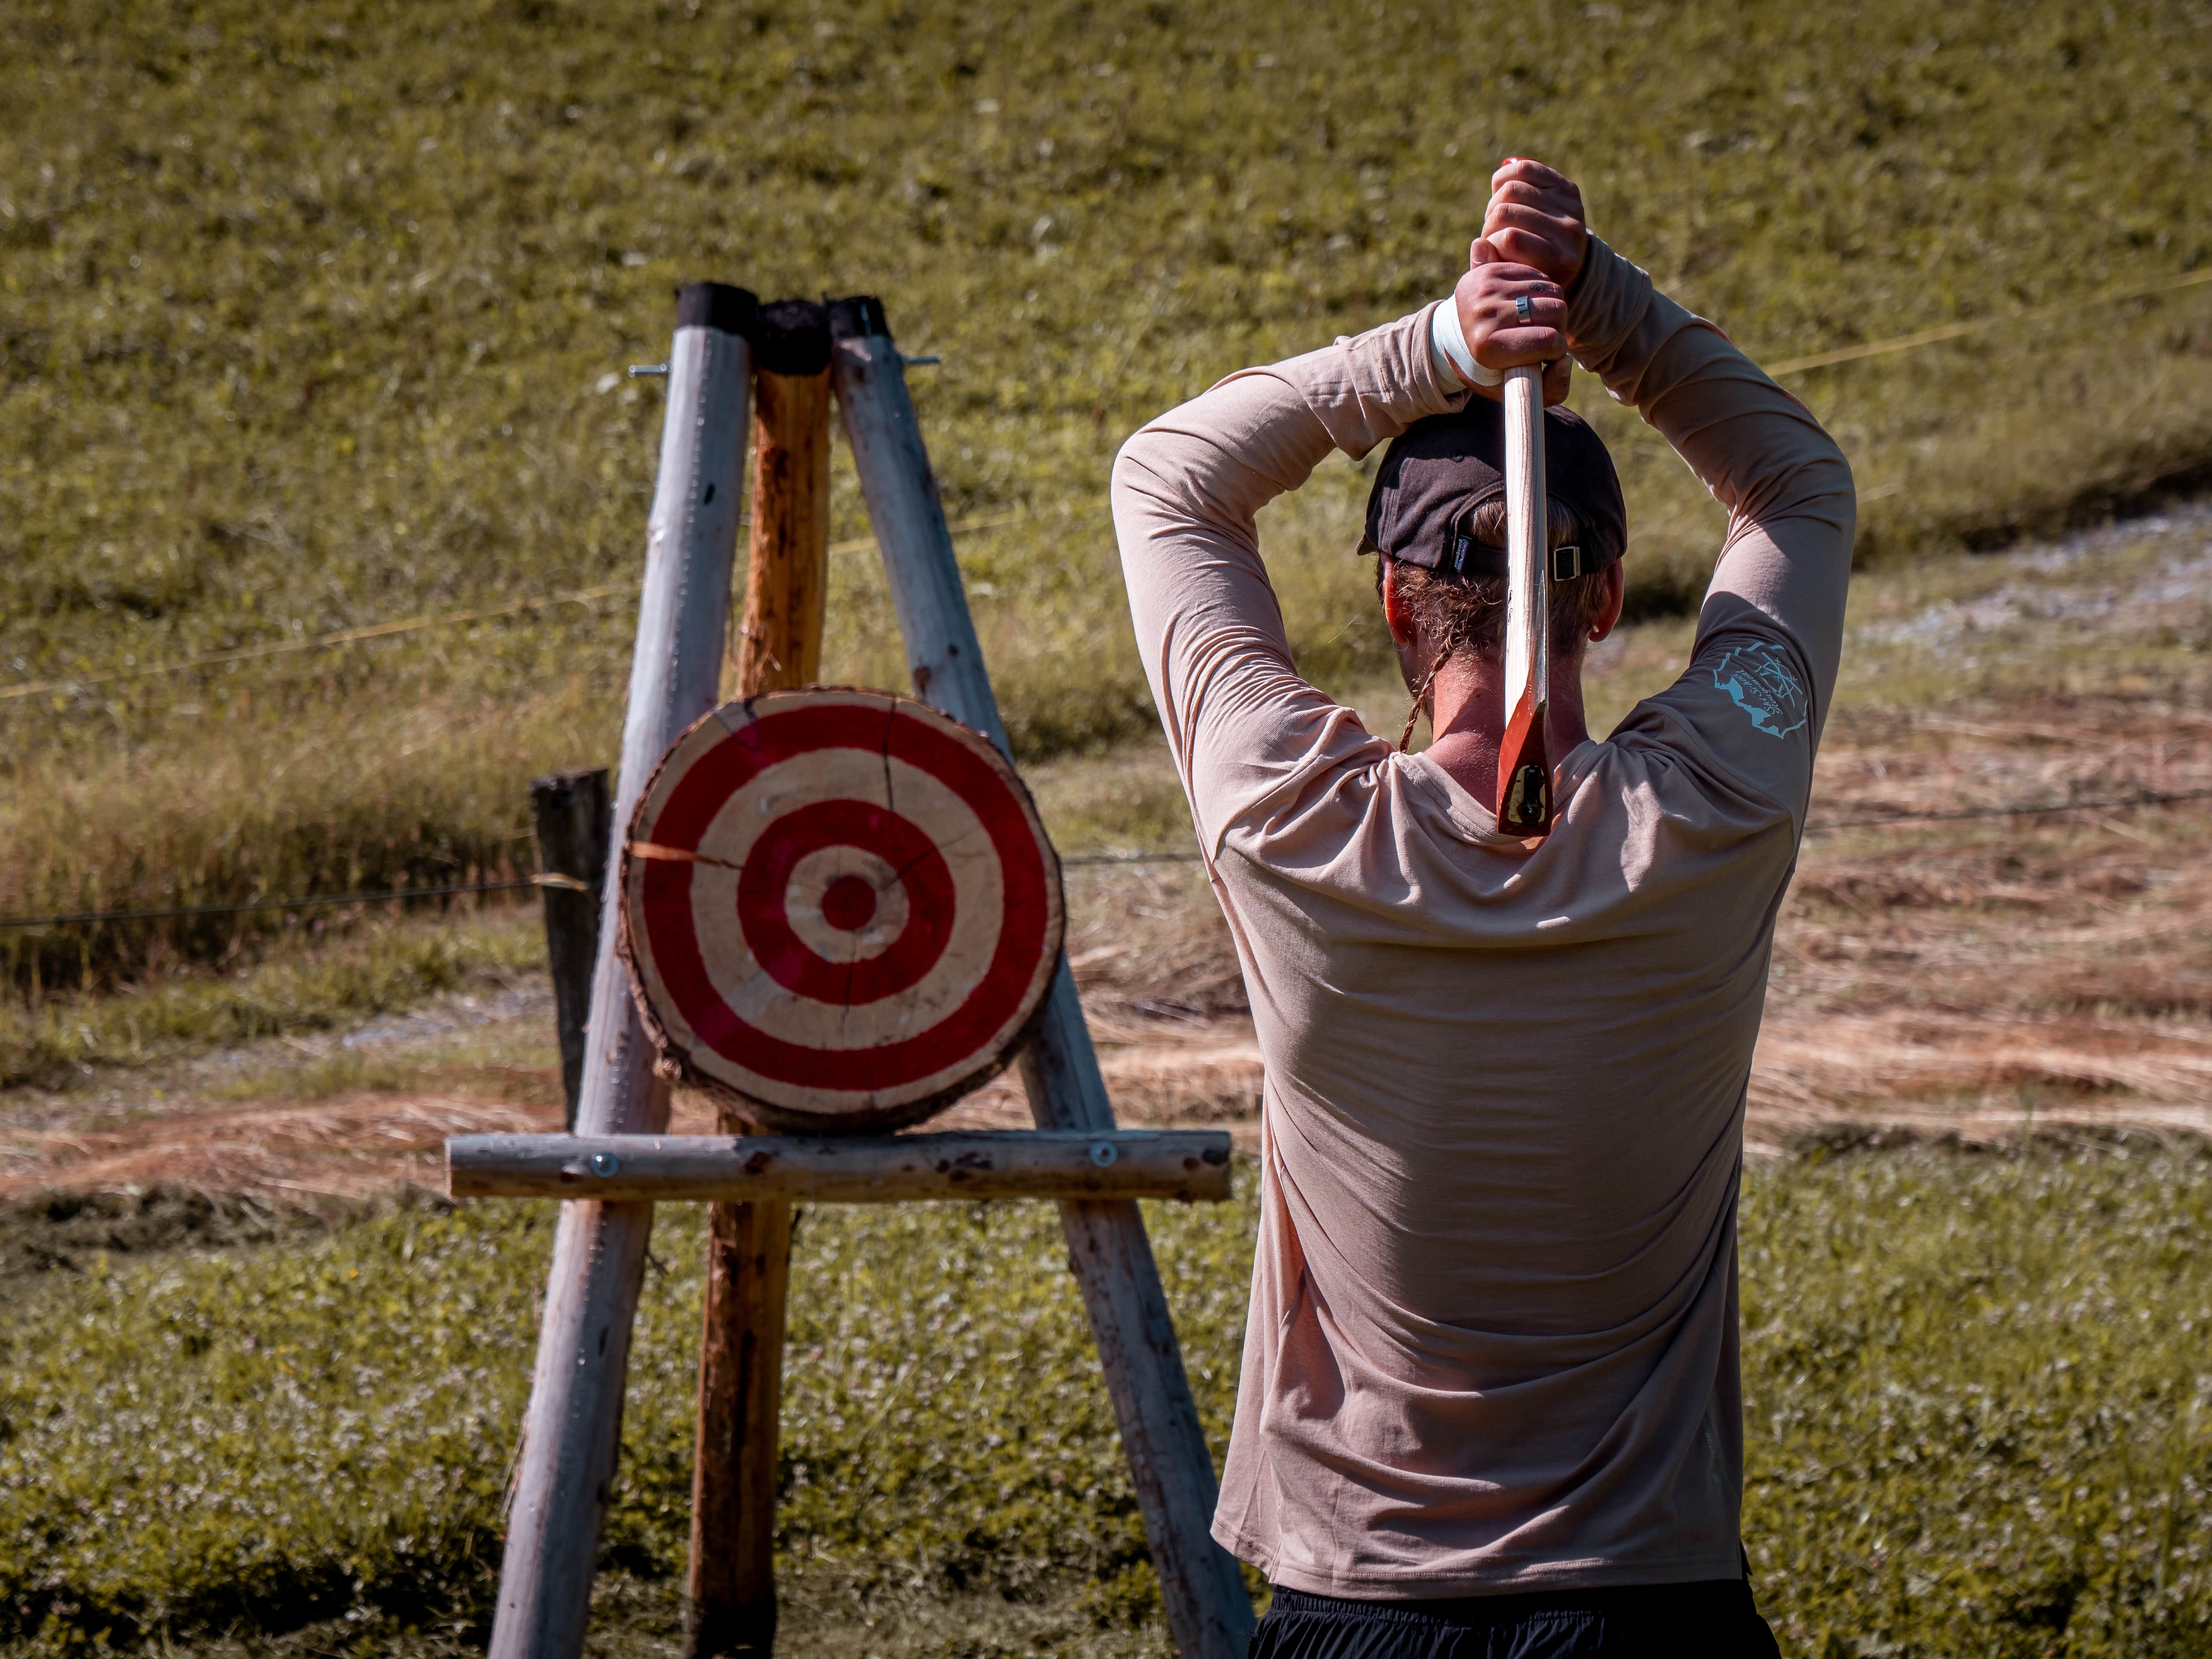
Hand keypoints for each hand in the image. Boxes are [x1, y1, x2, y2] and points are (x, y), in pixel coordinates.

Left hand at [1453, 255, 1571, 405]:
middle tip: (1543, 337)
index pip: (1547, 341)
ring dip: (1552, 309)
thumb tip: (1566, 362)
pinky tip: (1528, 305)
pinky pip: (1540, 275)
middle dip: (1559, 328)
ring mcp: (1486, 287)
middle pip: (1556, 312)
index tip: (1548, 355)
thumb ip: (1550, 391)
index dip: (1557, 349)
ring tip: (1535, 321)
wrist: (1453, 335)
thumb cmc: (1489, 367)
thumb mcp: (1514, 389)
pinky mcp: (1491, 269)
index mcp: (1486, 348)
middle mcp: (1483, 314)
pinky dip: (1542, 292)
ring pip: (1553, 291)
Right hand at [1480, 157, 1588, 290]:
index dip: (1491, 241)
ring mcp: (1571, 207)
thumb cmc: (1530, 272)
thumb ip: (1491, 267)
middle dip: (1490, 222)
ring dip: (1494, 203)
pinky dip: (1504, 178)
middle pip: (1506, 211)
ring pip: (1511, 189)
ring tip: (1498, 216)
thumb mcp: (1510, 278)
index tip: (1492, 249)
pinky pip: (1525, 169)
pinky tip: (1499, 190)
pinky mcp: (1567, 187)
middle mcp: (1570, 231)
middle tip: (1492, 232)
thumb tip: (1479, 244)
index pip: (1511, 238)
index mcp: (1559, 261)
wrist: (1566, 259)